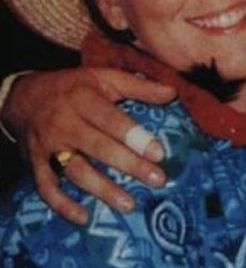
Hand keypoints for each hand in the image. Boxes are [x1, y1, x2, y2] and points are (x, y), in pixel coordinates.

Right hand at [1, 68, 174, 223]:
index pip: (112, 120)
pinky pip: (46, 188)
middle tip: (157, 180)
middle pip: (98, 148)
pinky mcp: (35, 164)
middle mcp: (64, 124)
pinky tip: (84, 217)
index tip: (159, 154)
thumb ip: (138, 85)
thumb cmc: (74, 88)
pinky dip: (62, 205)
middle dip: (129, 165)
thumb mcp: (103, 77)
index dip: (135, 137)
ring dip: (102, 190)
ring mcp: (48, 147)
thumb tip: (172, 92)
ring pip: (75, 171)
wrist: (24, 98)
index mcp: (83, 100)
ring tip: (129, 205)